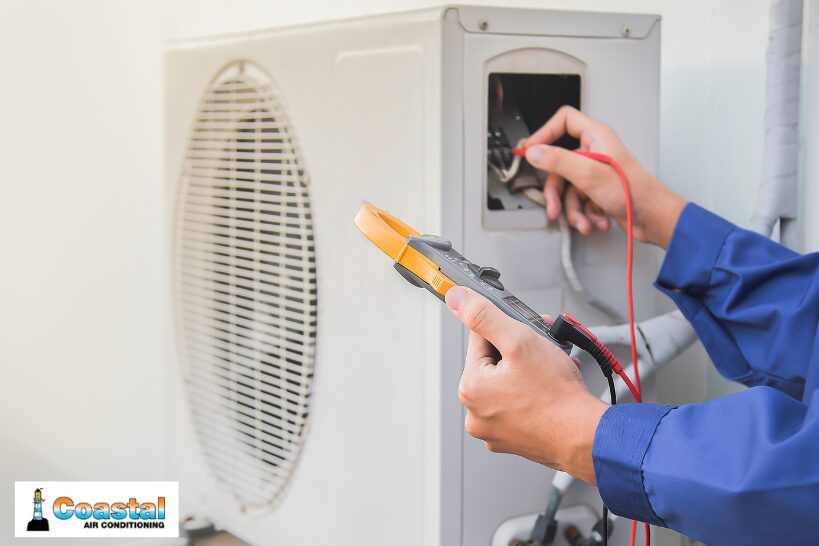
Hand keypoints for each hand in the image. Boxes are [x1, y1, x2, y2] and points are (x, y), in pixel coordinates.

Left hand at [445, 285, 607, 483]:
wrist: (587, 437)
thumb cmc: (557, 396)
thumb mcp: (519, 341)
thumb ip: (484, 316)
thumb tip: (457, 298)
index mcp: (470, 389)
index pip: (480, 340)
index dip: (507, 329)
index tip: (526, 330)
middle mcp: (476, 413)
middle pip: (495, 363)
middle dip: (522, 350)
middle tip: (545, 348)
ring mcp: (495, 430)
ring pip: (509, 383)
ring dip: (531, 369)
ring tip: (554, 368)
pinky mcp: (515, 439)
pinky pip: (520, 405)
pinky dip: (535, 393)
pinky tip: (553, 388)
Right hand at [525, 106, 685, 247]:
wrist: (653, 218)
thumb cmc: (634, 192)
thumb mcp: (588, 174)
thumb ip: (557, 160)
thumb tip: (534, 152)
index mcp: (596, 137)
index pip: (564, 121)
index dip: (545, 133)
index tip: (531, 150)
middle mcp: (595, 152)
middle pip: (559, 165)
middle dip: (558, 192)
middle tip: (554, 206)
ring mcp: (596, 173)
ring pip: (568, 189)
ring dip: (574, 210)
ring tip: (584, 221)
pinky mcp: (598, 191)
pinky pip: (579, 201)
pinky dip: (585, 214)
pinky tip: (596, 221)